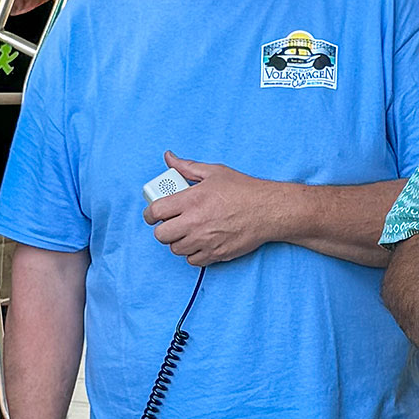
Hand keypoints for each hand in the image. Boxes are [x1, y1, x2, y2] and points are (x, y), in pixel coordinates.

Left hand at [143, 150, 299, 266]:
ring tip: (187, 233)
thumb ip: (187, 167)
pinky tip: (199, 243)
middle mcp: (195, 222)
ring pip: (176, 249)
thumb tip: (169, 158)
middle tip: (170, 224)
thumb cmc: (243, 190)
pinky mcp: (216, 254)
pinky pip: (193, 260)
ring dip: (178, 242)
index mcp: (191, 199)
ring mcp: (205, 240)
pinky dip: (193, 254)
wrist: (268, 211)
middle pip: (161, 235)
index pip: (156, 212)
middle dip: (163, 230)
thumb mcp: (214, 172)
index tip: (153, 214)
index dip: (150, 214)